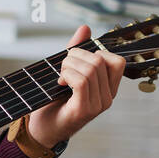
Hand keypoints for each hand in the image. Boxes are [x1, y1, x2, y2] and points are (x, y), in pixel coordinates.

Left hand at [26, 24, 125, 147]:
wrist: (41, 129)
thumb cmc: (54, 101)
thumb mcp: (67, 71)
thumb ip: (77, 51)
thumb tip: (85, 28)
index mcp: (108, 88)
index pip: (117, 61)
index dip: (96, 52)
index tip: (77, 61)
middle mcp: (108, 97)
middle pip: (100, 60)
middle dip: (76, 56)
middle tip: (62, 67)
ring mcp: (98, 105)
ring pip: (91, 69)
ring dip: (68, 65)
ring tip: (60, 75)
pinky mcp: (84, 110)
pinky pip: (82, 81)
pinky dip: (67, 75)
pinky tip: (60, 82)